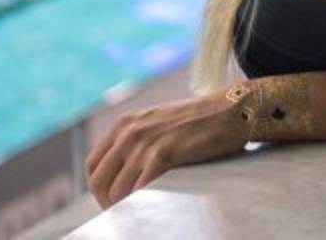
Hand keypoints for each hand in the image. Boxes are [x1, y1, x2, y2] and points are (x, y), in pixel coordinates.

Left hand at [85, 90, 247, 208]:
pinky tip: (154, 210)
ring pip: (117, 191)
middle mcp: (129, 132)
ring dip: (125, 208)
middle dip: (108, 204)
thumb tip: (125, 174)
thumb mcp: (158, 123)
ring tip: (140, 216)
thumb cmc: (200, 122)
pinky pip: (140, 190)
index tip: (113, 203)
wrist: (231, 110)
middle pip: (99, 182)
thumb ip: (138, 141)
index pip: (93, 166)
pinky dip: (143, 206)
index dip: (99, 190)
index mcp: (124, 124)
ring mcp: (145, 142)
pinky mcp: (163, 153)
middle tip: (124, 216)